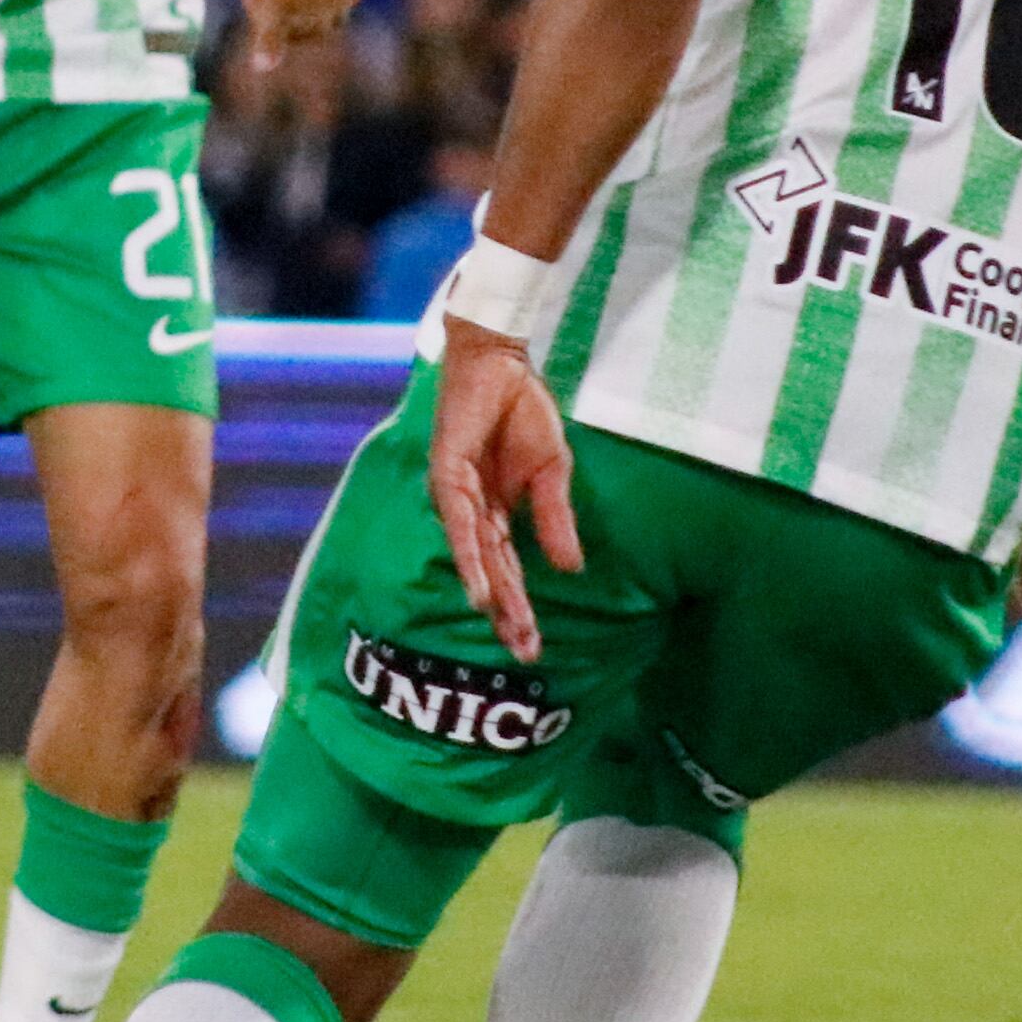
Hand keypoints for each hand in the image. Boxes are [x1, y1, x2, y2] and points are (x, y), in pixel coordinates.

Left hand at [422, 320, 581, 662]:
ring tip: (504, 631)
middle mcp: (472, 513)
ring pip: (475, 557)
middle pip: (490, 574)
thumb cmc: (522, 413)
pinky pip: (461, 524)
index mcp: (495, 513)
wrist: (501, 364)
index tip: (534, 647)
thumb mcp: (553, 473)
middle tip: (525, 656)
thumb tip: (571, 569)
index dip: (520, 609)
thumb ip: (554, 520)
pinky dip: (470, 557)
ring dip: (490, 595)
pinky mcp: (449, 476)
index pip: (508, 571)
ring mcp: (457, 496)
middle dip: (507, 615)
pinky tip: (478, 589)